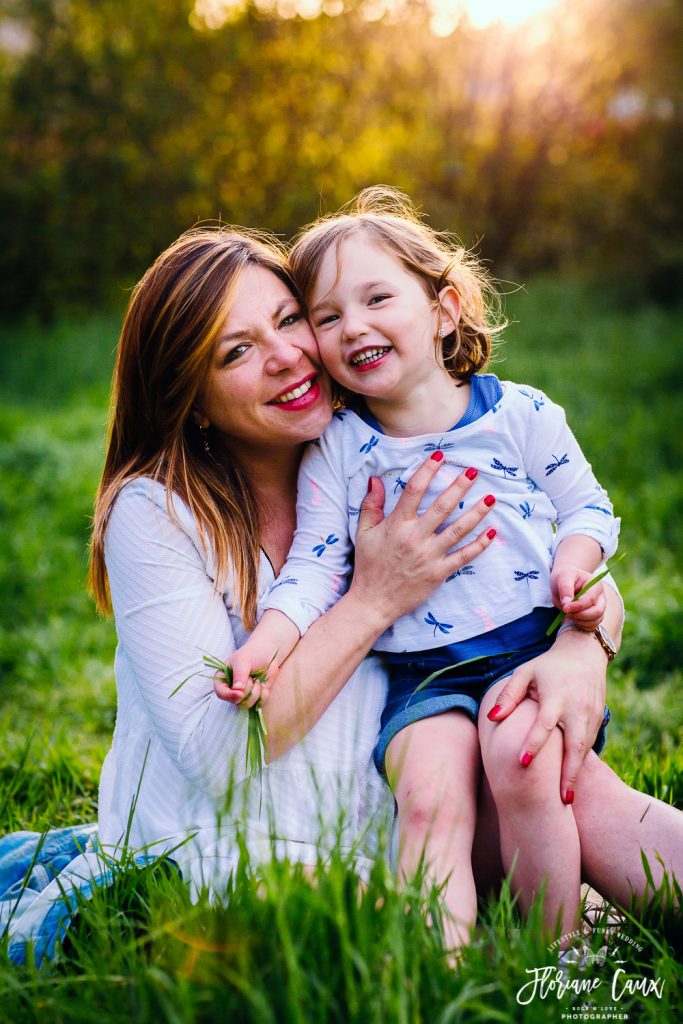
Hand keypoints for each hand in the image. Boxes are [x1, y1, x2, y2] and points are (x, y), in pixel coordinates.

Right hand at [214, 648, 277, 707]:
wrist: (267, 653)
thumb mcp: (243, 661)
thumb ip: (239, 675)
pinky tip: (263, 684)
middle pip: (236, 701)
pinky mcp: (256, 697)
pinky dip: (264, 694)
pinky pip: (260, 704)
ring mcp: (244, 695)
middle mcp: (232, 689)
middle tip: (251, 677)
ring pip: (248, 704)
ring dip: (256, 691)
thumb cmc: (251, 654)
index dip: (229, 695)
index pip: (220, 693)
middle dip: (246, 690)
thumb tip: (237, 690)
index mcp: (223, 679)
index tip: (240, 693)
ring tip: (257, 679)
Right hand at [349, 456, 495, 626]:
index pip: (414, 491)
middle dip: (459, 487)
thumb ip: (371, 505)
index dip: (427, 470)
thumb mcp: (363, 533)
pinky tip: (492, 532)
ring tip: (491, 498)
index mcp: (396, 525)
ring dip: (477, 513)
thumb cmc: (368, 565)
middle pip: (442, 506)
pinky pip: (464, 556)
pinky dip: (479, 545)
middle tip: (474, 472)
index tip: (440, 455)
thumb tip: (376, 480)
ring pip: (458, 530)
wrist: (373, 601)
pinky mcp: (439, 573)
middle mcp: (415, 537)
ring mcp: (430, 556)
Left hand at [487, 628, 607, 802]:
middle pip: (574, 744)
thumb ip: (508, 695)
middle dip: (569, 773)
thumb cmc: (547, 666)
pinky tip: (572, 781)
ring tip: (566, 800)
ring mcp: (591, 714)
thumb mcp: (525, 672)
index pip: (544, 723)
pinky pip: (590, 745)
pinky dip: (582, 764)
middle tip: (562, 801)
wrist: (584, 654)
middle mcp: (576, 708)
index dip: (534, 742)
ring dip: (577, 774)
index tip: (522, 761)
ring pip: (585, 749)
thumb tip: (491, 718)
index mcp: (555, 696)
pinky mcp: (599, 719)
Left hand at [551, 564, 605, 630]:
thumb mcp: (562, 577)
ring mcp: (599, 607)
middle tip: (566, 613)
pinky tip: (572, 619)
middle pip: (597, 611)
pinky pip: (593, 625)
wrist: (565, 581)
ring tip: (568, 615)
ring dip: (580, 621)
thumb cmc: (565, 577)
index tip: (565, 608)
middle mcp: (600, 596)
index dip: (578, 606)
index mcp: (595, 584)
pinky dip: (582, 625)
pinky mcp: (595, 616)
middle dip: (581, 615)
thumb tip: (566, 603)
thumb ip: (565, 588)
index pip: (591, 599)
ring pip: (596, 620)